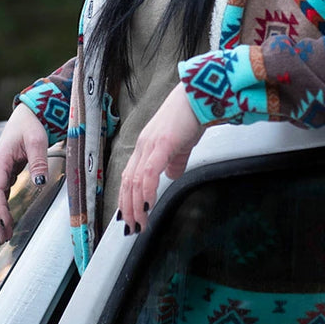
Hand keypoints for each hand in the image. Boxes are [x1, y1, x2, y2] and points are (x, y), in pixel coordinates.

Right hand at [0, 103, 48, 243]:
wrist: (27, 114)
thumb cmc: (31, 125)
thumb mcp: (38, 142)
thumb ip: (39, 163)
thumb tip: (40, 184)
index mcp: (0, 162)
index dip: (0, 212)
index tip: (7, 226)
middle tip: (4, 239)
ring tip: (4, 234)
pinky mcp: (4, 171)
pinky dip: (0, 207)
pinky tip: (5, 219)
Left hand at [117, 82, 203, 234]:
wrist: (199, 96)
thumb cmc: (191, 116)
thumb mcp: (181, 144)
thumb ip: (174, 162)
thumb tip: (171, 177)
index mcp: (145, 146)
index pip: (129, 176)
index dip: (126, 197)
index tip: (129, 216)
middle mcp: (142, 146)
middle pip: (127, 181)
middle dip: (128, 207)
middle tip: (132, 227)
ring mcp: (150, 145)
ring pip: (135, 180)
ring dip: (136, 205)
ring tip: (141, 222)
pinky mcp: (162, 144)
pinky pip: (149, 172)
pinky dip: (146, 191)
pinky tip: (148, 204)